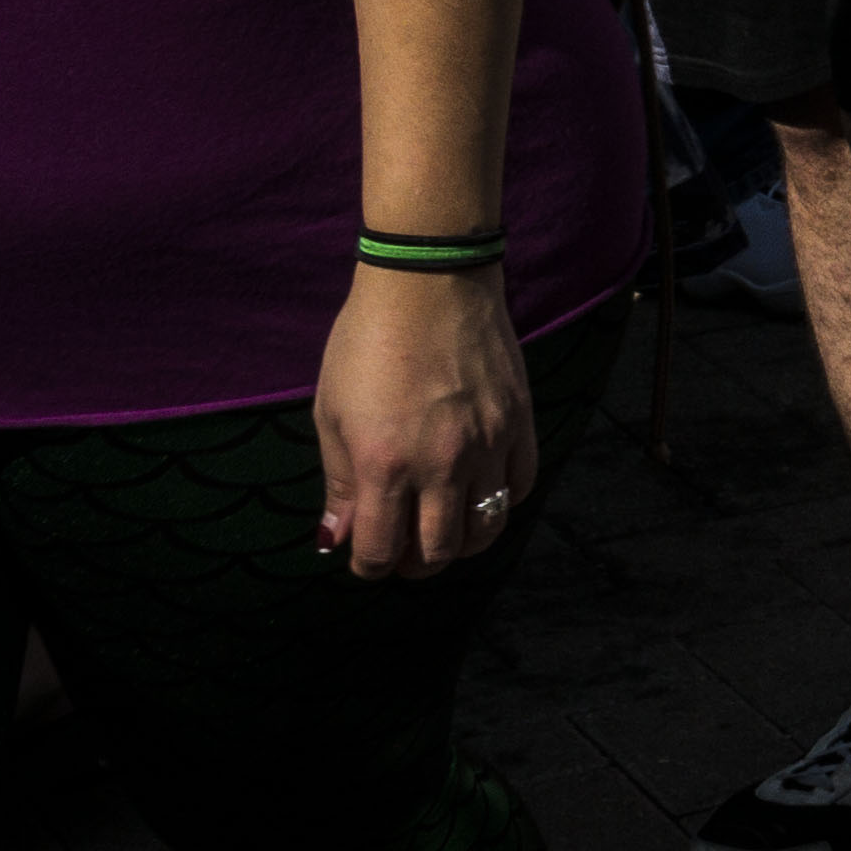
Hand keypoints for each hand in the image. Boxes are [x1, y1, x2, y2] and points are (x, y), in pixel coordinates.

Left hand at [311, 262, 533, 578]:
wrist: (430, 284)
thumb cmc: (365, 343)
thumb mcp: (331, 413)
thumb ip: (339, 483)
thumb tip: (338, 539)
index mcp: (384, 464)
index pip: (381, 550)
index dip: (368, 566)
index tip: (365, 557)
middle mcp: (441, 464)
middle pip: (438, 551)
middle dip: (415, 563)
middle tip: (404, 550)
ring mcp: (488, 444)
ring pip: (486, 528)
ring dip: (461, 543)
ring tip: (444, 530)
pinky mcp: (520, 421)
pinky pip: (520, 485)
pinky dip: (500, 501)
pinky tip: (480, 490)